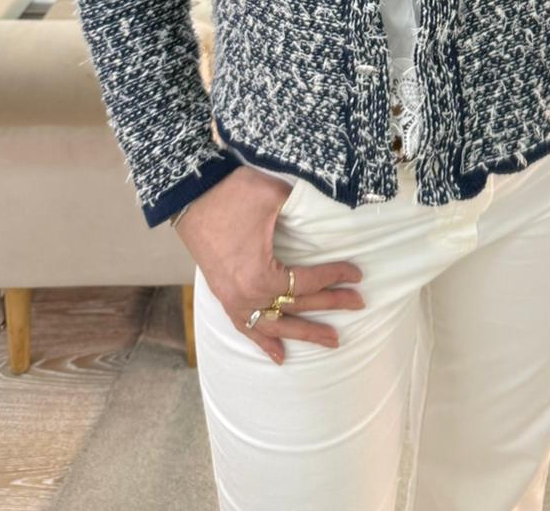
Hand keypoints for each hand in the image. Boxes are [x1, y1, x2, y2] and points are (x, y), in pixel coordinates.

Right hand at [173, 166, 364, 364]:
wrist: (191, 194)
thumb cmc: (233, 192)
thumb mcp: (275, 196)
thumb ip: (305, 207)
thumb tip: (333, 208)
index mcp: (262, 275)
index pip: (308, 282)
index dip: (335, 277)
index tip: (357, 274)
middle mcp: (247, 296)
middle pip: (297, 305)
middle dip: (331, 305)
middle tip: (358, 305)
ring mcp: (232, 299)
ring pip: (274, 326)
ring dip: (304, 333)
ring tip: (331, 341)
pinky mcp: (222, 295)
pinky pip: (245, 327)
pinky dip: (263, 342)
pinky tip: (279, 356)